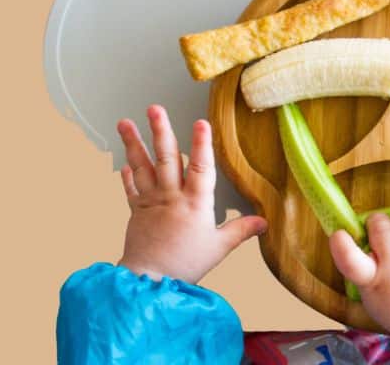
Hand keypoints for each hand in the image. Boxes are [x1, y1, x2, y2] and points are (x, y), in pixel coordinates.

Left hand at [115, 105, 266, 283]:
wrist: (150, 280)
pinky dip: (127, 174)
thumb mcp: (219, 247)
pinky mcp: (136, 212)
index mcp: (195, 203)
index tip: (200, 122)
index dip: (201, 144)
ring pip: (143, 167)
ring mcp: (151, 202)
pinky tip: (125, 161)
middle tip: (154, 109)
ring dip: (134, 143)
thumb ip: (241, 230)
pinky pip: (131, 188)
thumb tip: (265, 222)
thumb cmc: (187, 263)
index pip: (201, 167)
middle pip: (166, 158)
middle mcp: (172, 197)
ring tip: (125, 122)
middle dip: (161, 131)